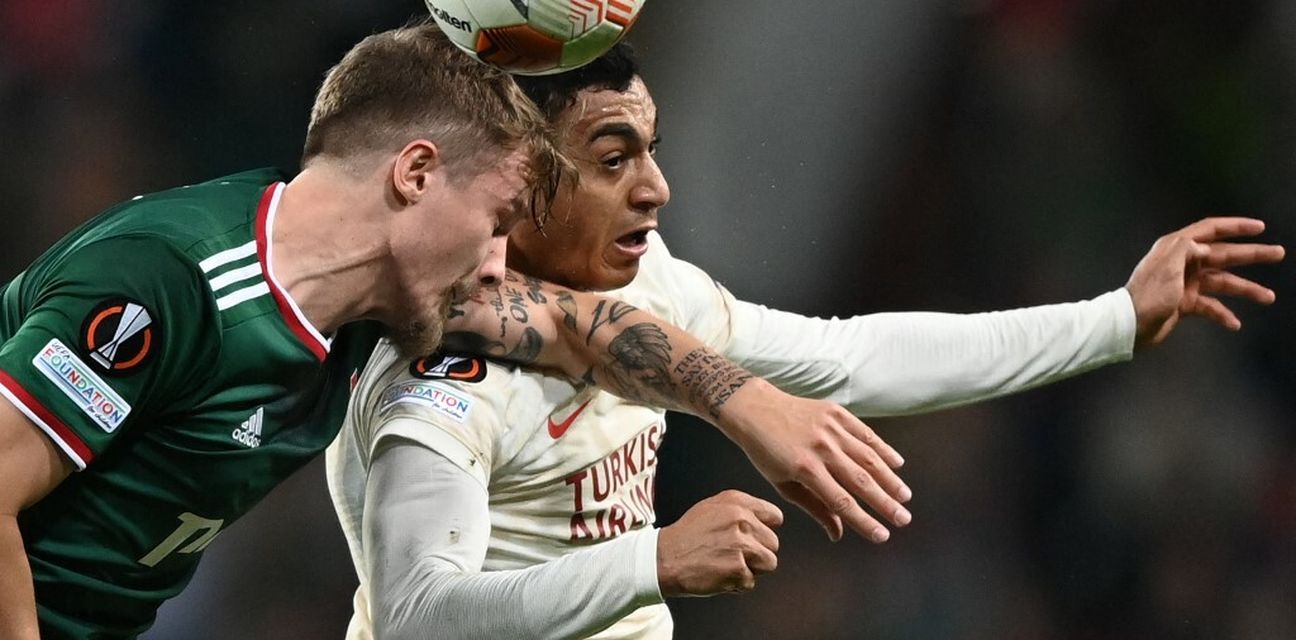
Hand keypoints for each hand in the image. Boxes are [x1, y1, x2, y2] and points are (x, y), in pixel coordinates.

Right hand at [657, 490, 782, 596]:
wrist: (664, 558)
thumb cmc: (687, 535)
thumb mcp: (712, 507)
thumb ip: (741, 509)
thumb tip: (767, 520)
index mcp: (737, 503)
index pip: (775, 517)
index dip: (765, 529)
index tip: (753, 537)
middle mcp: (742, 521)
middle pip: (773, 543)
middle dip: (758, 552)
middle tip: (735, 554)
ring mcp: (741, 546)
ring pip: (769, 563)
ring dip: (752, 569)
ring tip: (730, 565)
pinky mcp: (737, 570)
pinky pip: (751, 582)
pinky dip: (737, 584)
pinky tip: (720, 575)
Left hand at [715, 379, 911, 542]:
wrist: (754, 408)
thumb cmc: (765, 452)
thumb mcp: (782, 484)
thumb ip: (813, 507)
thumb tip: (837, 534)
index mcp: (805, 469)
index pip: (841, 502)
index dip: (864, 521)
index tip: (883, 536)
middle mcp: (821, 448)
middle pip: (860, 481)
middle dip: (885, 503)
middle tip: (904, 520)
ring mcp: (830, 428)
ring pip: (868, 457)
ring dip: (889, 478)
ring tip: (905, 496)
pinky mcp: (836, 412)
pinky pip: (865, 432)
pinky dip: (883, 448)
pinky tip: (897, 464)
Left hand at [1126, 217, 1284, 348]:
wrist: (1131, 325)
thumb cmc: (1149, 294)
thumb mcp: (1167, 267)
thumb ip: (1187, 249)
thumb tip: (1207, 246)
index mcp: (1177, 247)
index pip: (1210, 230)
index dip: (1235, 226)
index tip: (1260, 228)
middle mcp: (1183, 261)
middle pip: (1223, 254)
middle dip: (1251, 255)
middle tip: (1278, 253)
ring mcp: (1186, 283)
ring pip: (1222, 283)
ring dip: (1245, 289)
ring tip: (1268, 297)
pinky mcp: (1186, 303)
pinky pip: (1211, 306)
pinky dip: (1223, 314)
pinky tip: (1235, 324)